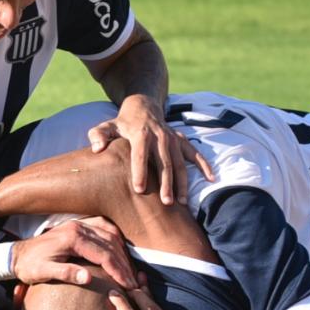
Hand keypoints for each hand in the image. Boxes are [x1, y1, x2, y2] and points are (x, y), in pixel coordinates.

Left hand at [11, 218, 136, 289]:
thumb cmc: (29, 266)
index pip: (104, 254)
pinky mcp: (79, 226)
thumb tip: (88, 278)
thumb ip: (65, 273)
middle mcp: (78, 227)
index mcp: (72, 238)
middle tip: (133, 282)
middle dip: (124, 264)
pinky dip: (116, 239)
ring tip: (129, 271)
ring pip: (111, 234)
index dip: (119, 270)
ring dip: (123, 252)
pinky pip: (104, 228)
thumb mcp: (43, 273)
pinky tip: (120, 252)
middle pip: (111, 243)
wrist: (17, 254)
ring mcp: (79, 224)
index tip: (129, 285)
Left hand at [86, 95, 213, 205]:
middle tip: (166, 203)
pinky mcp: (181, 141)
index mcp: (140, 134)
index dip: (140, 172)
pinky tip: (211, 178)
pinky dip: (204, 165)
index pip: (140, 155)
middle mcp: (159, 137)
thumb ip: (98, 136)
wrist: (143, 106)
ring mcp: (172, 139)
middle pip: (164, 163)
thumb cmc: (122, 123)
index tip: (139, 190)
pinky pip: (194, 154)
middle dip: (166, 184)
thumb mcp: (107, 126)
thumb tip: (97, 149)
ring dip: (182, 182)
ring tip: (182, 202)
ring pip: (179, 163)